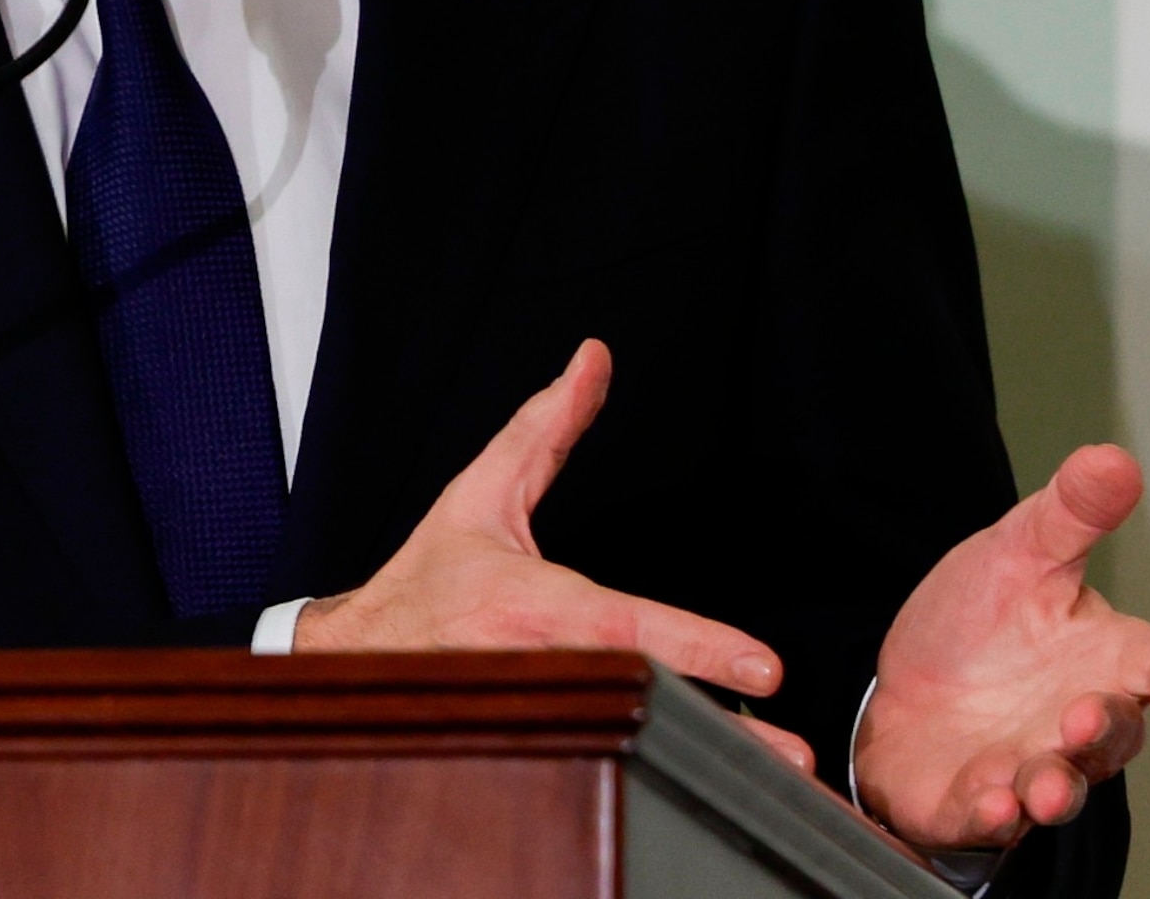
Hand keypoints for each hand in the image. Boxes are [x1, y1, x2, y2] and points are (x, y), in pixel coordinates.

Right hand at [295, 340, 816, 774]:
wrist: (357, 658)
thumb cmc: (427, 580)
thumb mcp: (481, 494)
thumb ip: (544, 428)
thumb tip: (591, 361)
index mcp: (531, 605)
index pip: (629, 629)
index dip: (699, 647)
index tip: (765, 667)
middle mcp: (538, 667)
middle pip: (646, 703)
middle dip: (722, 729)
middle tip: (793, 753)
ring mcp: (535, 718)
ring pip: (631, 745)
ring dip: (701, 761)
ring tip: (774, 774)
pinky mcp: (531, 750)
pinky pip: (602, 764)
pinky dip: (656, 778)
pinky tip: (705, 788)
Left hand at [854, 444, 1149, 852]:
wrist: (903, 682)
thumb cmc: (981, 621)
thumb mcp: (1016, 551)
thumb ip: (1069, 513)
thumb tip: (1116, 457)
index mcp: (1104, 657)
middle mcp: (1078, 721)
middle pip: (1116, 735)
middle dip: (1103, 731)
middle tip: (1082, 718)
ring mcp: (1030, 765)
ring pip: (1060, 786)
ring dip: (1053, 788)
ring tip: (1036, 785)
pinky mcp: (973, 800)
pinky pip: (990, 817)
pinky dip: (989, 812)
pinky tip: (984, 800)